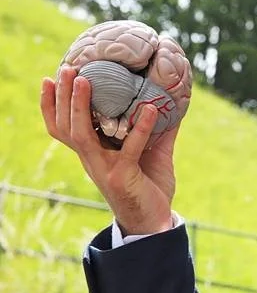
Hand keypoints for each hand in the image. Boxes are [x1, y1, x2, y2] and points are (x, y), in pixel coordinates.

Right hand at [41, 65, 177, 234]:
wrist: (155, 222)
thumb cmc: (150, 187)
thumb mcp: (154, 154)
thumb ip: (159, 130)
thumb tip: (170, 103)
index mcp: (94, 154)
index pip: (63, 128)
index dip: (52, 105)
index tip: (49, 78)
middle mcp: (92, 160)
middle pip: (66, 126)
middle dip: (62, 98)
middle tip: (66, 70)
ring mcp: (104, 169)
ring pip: (82, 135)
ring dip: (81, 107)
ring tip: (87, 81)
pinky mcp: (122, 177)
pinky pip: (130, 149)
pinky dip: (140, 127)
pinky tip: (149, 108)